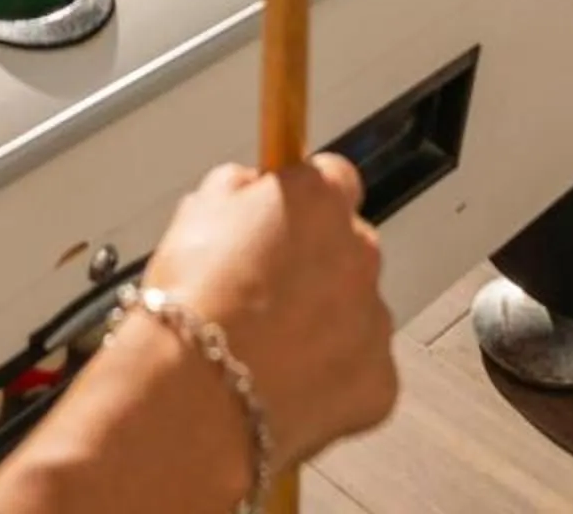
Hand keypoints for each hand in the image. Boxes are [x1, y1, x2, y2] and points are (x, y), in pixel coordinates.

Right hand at [138, 157, 397, 469]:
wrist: (195, 395)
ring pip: (354, 310)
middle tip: (261, 291)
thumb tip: (248, 191)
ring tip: (265, 345)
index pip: (331, 178)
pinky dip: (332, 377)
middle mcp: (360, 251)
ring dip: (323, 321)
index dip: (301, 202)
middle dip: (313, 264)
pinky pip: (361, 370)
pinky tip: (285, 381)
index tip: (282, 216)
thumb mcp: (196, 213)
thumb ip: (238, 189)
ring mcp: (375, 318)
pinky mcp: (380, 379)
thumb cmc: (192, 305)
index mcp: (319, 199)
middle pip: (347, 247)